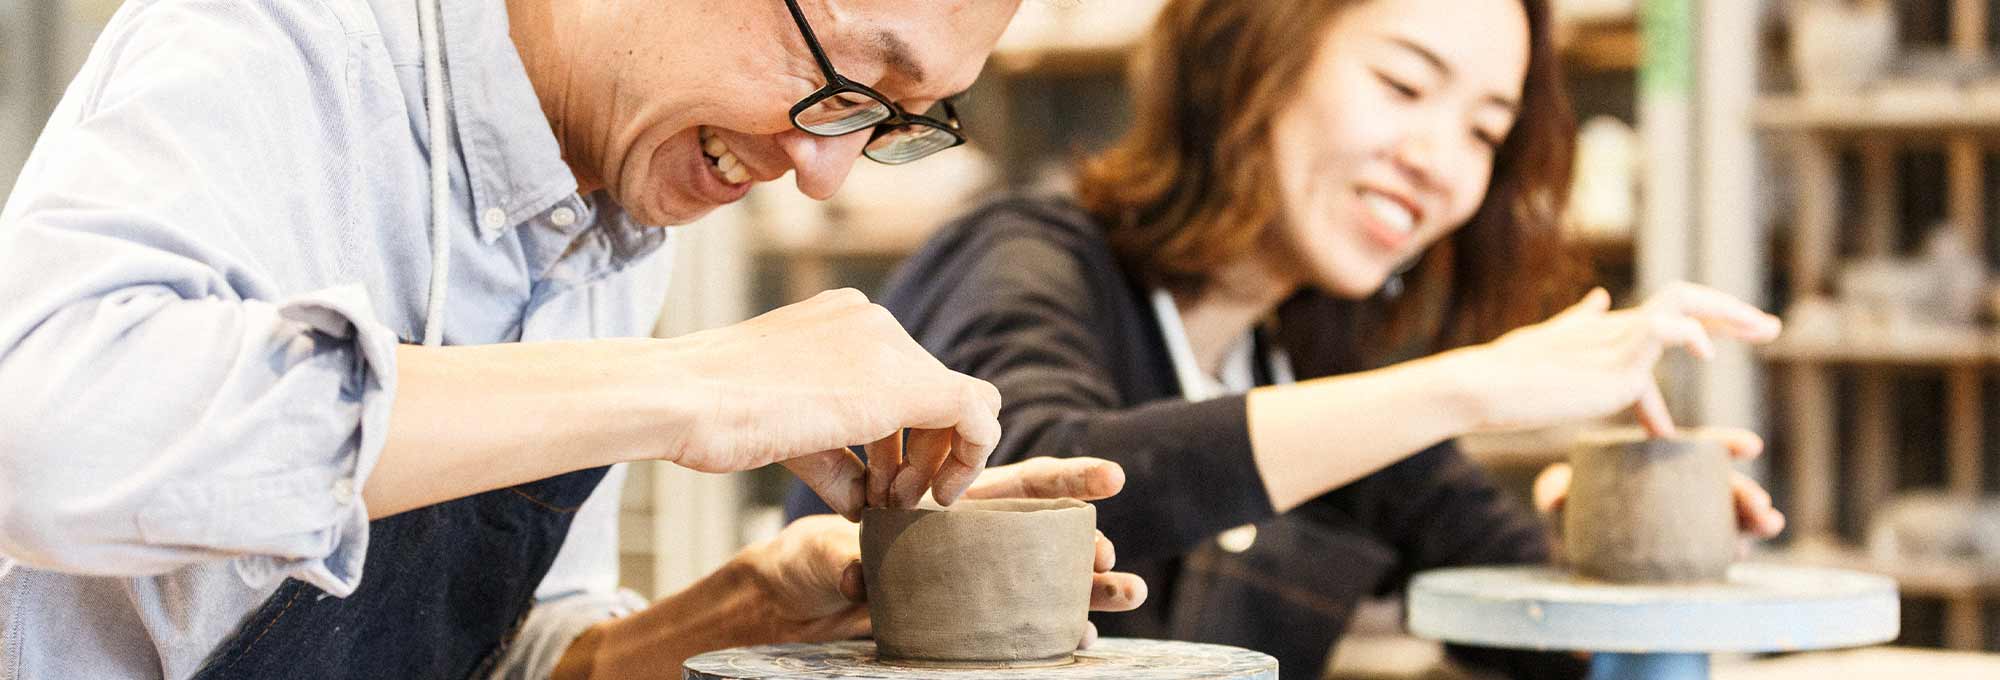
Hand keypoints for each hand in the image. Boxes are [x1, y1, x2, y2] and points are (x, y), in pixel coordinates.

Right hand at [659, 288, 1001, 519]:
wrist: (682, 396)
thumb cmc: (708, 413)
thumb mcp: (785, 427)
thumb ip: (835, 455)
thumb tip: (864, 499)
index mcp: (843, 320)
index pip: (904, 373)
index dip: (905, 436)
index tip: (880, 480)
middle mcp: (872, 321)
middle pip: (936, 389)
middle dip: (923, 451)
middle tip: (891, 498)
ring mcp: (889, 345)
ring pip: (963, 402)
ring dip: (938, 461)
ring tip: (895, 501)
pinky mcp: (903, 382)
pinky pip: (977, 415)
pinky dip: (967, 460)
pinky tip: (933, 496)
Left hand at [739, 457, 1147, 646]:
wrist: (794, 603)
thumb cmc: (810, 558)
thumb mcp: (819, 551)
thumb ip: (842, 560)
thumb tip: (861, 577)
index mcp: (952, 506)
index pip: (1021, 484)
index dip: (1069, 479)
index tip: (1111, 477)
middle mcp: (973, 544)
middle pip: (1048, 535)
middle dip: (1087, 540)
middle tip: (1106, 554)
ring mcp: (975, 586)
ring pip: (1046, 582)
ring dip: (1090, 588)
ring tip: (1129, 592)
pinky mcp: (965, 625)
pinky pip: (1021, 628)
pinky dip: (1056, 631)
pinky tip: (1082, 638)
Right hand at [1458, 282, 1781, 434]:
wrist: (1482, 386)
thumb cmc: (1507, 376)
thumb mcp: (1549, 346)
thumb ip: (1577, 325)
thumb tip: (1599, 299)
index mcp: (1606, 330)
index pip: (1669, 313)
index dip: (1710, 318)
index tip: (1746, 328)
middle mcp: (1617, 328)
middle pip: (1685, 300)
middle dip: (1731, 312)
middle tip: (1770, 327)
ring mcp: (1616, 342)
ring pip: (1683, 305)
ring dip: (1727, 315)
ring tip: (1762, 329)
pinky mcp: (1614, 360)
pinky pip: (1663, 329)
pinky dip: (1690, 333)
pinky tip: (1707, 352)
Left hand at [1532, 428, 1786, 538]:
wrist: (1576, 544)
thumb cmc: (1579, 505)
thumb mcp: (1564, 493)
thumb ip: (1555, 489)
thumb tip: (1554, 497)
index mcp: (1665, 464)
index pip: (1702, 448)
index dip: (1728, 445)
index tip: (1752, 446)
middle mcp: (1686, 491)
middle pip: (1724, 487)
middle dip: (1748, 493)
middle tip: (1759, 501)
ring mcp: (1692, 521)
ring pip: (1731, 519)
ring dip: (1755, 522)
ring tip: (1770, 524)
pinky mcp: (1690, 553)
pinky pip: (1717, 551)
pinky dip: (1733, 550)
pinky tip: (1741, 553)